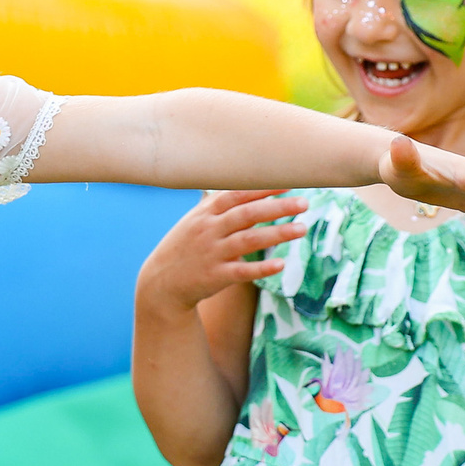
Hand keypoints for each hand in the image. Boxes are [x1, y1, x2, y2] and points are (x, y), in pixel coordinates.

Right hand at [137, 190, 304, 313]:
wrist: (160, 283)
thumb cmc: (185, 247)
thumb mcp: (195, 221)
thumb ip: (220, 206)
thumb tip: (247, 188)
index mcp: (205, 214)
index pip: (237, 195)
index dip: (262, 188)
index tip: (288, 182)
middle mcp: (209, 230)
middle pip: (247, 214)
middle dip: (277, 207)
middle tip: (304, 203)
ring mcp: (212, 253)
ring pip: (249, 240)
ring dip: (277, 233)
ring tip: (302, 228)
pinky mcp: (216, 276)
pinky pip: (242, 271)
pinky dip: (261, 267)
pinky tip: (280, 264)